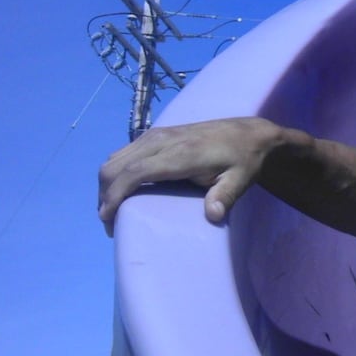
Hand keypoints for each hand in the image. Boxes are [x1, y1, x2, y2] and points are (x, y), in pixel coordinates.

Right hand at [97, 117, 280, 235]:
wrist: (250, 133)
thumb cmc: (245, 159)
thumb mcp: (241, 180)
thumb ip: (225, 196)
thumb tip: (214, 215)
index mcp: (180, 153)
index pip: (135, 173)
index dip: (115, 196)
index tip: (107, 219)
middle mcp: (162, 139)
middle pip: (116, 165)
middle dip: (105, 194)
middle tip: (110, 222)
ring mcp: (157, 134)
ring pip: (116, 157)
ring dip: (107, 183)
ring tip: (112, 209)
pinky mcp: (157, 133)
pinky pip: (125, 152)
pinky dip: (116, 171)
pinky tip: (122, 189)